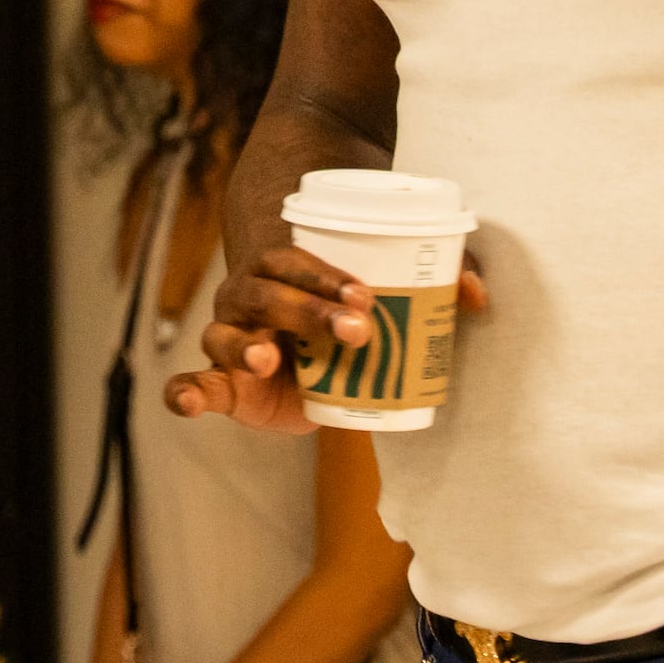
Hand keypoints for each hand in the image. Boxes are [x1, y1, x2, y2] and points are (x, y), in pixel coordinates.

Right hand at [165, 251, 492, 429]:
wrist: (299, 341)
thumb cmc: (343, 310)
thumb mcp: (387, 295)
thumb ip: (432, 288)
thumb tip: (477, 297)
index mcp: (282, 268)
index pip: (294, 260)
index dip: (325, 276)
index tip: (365, 296)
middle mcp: (249, 298)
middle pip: (265, 294)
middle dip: (306, 310)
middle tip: (355, 331)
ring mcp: (233, 338)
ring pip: (225, 333)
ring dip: (247, 344)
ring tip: (274, 358)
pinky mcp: (227, 384)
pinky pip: (194, 383)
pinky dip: (185, 392)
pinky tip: (189, 402)